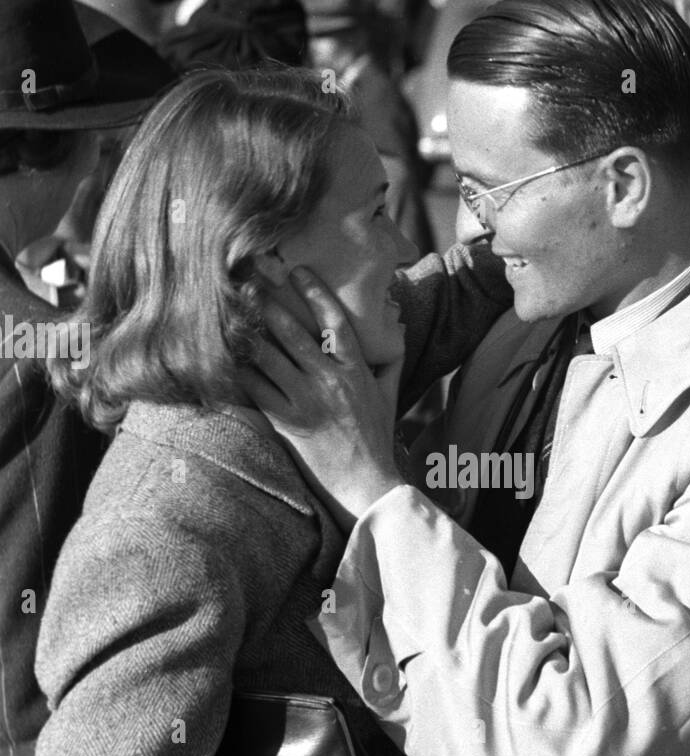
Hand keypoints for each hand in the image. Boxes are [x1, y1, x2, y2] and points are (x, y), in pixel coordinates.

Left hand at [240, 266, 403, 529]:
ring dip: (248, 332)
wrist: (365, 485)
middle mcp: (330, 381)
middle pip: (293, 331)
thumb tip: (393, 325)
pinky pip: (256, 388)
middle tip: (248, 280)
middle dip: (268, 302)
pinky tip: (228, 355)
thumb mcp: (390, 395)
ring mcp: (307, 402)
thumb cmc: (376, 439)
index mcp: (356, 370)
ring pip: (268, 356)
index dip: (314, 292)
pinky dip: (241, 370)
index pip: (335, 321)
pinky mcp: (287, 423)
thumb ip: (390, 359)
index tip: (297, 270)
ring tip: (230, 310)